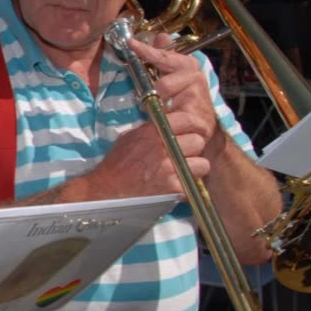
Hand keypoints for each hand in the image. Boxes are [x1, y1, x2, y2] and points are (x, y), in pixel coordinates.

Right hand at [92, 121, 209, 197]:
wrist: (107, 190)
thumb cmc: (117, 164)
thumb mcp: (130, 137)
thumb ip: (151, 129)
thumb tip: (168, 121)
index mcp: (152, 132)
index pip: (188, 120)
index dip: (194, 126)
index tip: (194, 131)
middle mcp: (163, 148)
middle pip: (198, 141)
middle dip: (193, 147)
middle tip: (185, 153)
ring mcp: (169, 169)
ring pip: (203, 163)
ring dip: (194, 167)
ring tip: (183, 170)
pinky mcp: (173, 188)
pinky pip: (194, 182)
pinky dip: (188, 184)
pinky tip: (177, 183)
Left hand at [128, 34, 226, 159]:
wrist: (202, 126)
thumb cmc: (183, 100)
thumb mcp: (173, 77)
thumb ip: (165, 57)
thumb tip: (161, 36)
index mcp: (188, 67)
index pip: (166, 57)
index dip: (148, 51)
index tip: (131, 45)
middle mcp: (197, 81)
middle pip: (163, 85)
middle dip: (153, 96)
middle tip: (151, 103)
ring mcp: (200, 103)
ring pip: (168, 106)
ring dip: (159, 115)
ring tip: (160, 118)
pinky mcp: (201, 124)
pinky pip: (175, 126)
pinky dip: (166, 129)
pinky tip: (165, 131)